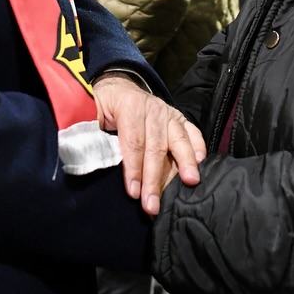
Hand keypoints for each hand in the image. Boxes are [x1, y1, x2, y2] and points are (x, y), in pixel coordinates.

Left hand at [93, 73, 205, 216]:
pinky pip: (192, 131)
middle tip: (153, 205)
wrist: (118, 88)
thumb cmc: (105, 109)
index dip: (133, 169)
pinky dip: (198, 146)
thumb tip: (93, 161)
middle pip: (156, 147)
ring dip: (184, 164)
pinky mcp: (179, 118)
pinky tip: (200, 163)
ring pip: (178, 140)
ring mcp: (168, 113)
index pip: (133, 142)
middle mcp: (152, 109)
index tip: (133, 193)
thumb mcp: (92, 116)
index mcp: (129, 107)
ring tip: (189, 183)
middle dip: (154, 179)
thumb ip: (96, 136)